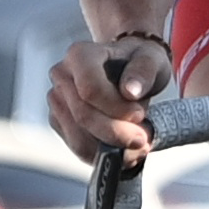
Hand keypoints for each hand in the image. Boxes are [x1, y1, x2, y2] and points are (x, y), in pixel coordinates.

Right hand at [47, 29, 168, 163]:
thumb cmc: (140, 64)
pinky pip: (77, 145)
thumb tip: (130, 91)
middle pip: (83, 115)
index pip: (90, 89)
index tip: (140, 115)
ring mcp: (57, 99)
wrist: (129, 70)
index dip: (115, 108)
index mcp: (79, 55)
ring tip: (138, 147)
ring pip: (78, 136)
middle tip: (143, 141)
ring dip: (110, 148)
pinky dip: (102, 153)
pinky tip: (124, 150)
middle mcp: (61, 75)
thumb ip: (144, 72)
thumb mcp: (152, 60)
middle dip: (116, 133)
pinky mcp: (59, 120)